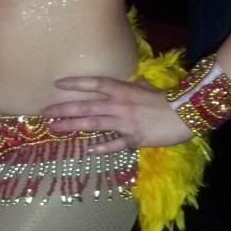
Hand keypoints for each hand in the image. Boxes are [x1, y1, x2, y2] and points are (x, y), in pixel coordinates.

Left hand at [42, 76, 191, 153]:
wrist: (185, 114)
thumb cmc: (167, 99)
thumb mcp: (149, 88)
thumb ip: (137, 86)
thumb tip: (133, 81)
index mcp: (123, 90)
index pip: (96, 84)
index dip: (77, 83)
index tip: (58, 84)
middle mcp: (120, 105)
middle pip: (87, 106)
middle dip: (65, 109)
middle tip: (45, 113)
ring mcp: (125, 123)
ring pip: (94, 124)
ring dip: (73, 127)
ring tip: (55, 128)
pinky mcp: (134, 139)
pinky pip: (114, 144)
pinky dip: (101, 146)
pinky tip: (87, 149)